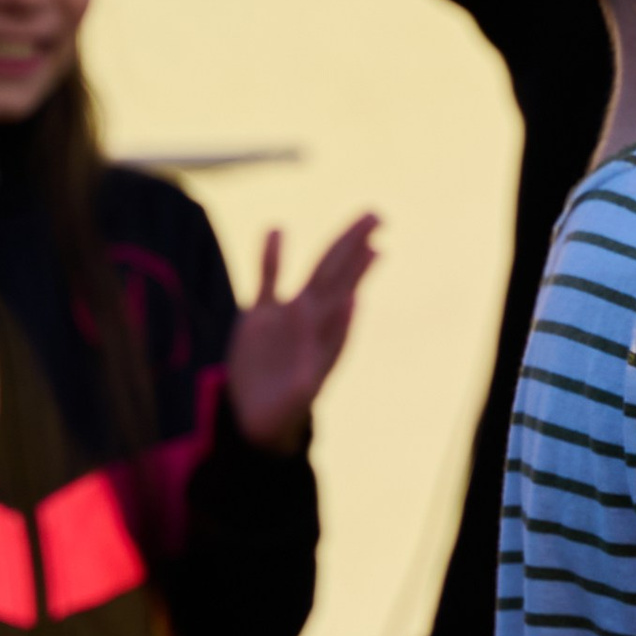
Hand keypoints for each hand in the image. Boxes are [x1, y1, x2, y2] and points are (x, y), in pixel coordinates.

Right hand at [225, 215, 380, 449]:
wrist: (257, 421)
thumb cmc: (286, 413)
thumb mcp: (299, 395)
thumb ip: (312, 367)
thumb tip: (340, 320)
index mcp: (325, 338)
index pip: (346, 295)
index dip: (360, 271)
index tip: (377, 248)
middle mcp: (311, 321)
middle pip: (336, 274)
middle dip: (355, 245)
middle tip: (379, 215)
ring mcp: (287, 316)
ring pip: (313, 272)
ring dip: (334, 246)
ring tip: (353, 221)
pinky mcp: (259, 318)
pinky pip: (267, 280)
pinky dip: (271, 257)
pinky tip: (277, 230)